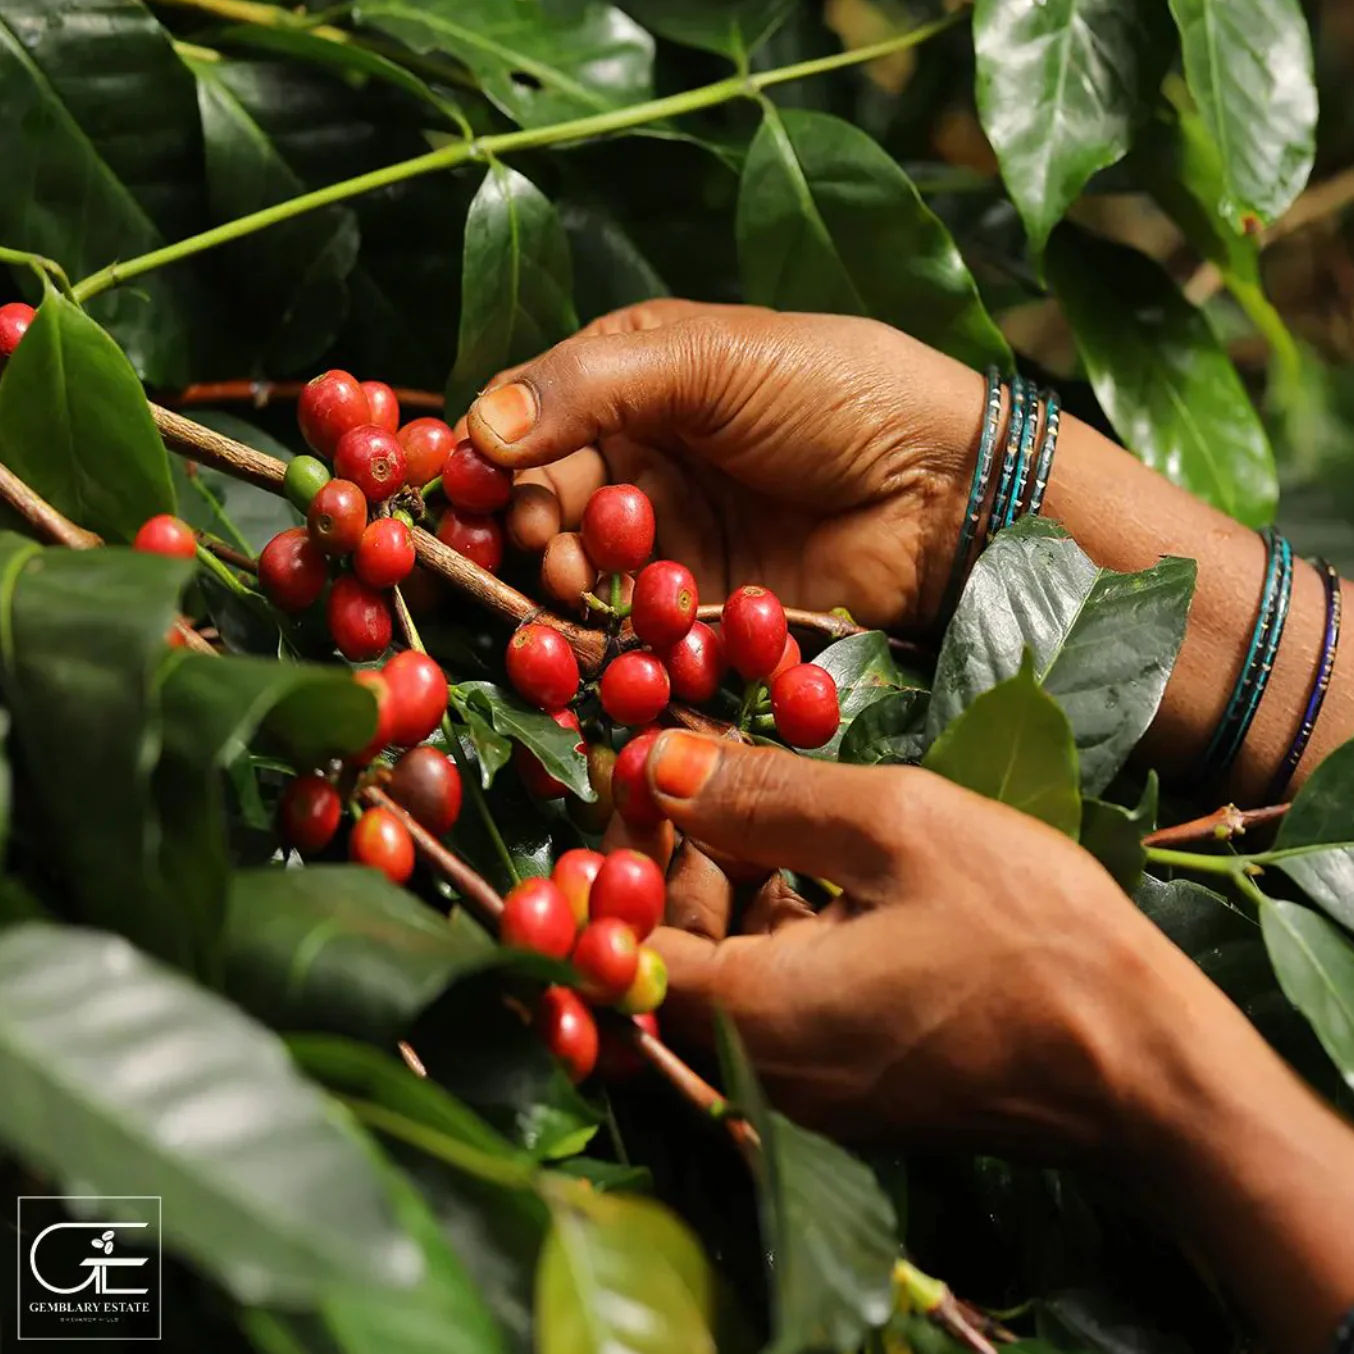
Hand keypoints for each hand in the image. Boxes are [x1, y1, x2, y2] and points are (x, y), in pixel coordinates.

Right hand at [464, 300, 983, 627]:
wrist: (945, 491)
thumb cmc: (836, 395)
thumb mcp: (712, 360)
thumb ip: (591, 385)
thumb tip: (479, 425)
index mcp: (636, 378)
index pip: (533, 418)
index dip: (495, 455)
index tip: (469, 489)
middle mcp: (643, 459)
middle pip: (548, 503)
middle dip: (531, 528)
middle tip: (539, 547)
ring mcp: (672, 538)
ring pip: (584, 570)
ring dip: (566, 585)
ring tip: (573, 590)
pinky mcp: (702, 607)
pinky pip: (637, 625)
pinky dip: (618, 633)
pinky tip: (613, 635)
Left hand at [639, 729, 1216, 1155]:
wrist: (1144, 1068)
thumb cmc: (1030, 937)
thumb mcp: (893, 828)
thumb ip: (760, 796)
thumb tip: (658, 762)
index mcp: (749, 1017)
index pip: (612, 944)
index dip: (612, 854)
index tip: (638, 778)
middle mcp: (752, 1076)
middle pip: (660, 959)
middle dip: (672, 860)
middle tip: (707, 772)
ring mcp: (798, 1093)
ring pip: (718, 976)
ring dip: (728, 888)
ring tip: (771, 804)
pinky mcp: (842, 1088)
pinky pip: (770, 1003)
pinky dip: (776, 932)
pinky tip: (821, 872)